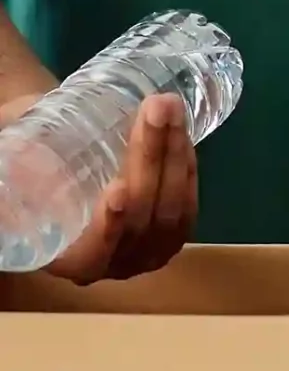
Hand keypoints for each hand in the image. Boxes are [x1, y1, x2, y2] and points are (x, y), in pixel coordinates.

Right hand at [4, 87, 198, 284]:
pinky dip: (186, 163)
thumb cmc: (28, 170)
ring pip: (172, 207)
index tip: (115, 190)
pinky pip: (189, 201)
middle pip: (142, 219)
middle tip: (154, 108)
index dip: (108, 228)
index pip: (93, 255)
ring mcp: (147, 251)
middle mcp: (112, 264)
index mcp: (66, 260)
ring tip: (169, 106)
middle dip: (151, 159)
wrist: (55, 168)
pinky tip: (181, 131)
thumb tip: (17, 158)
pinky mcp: (173, 232)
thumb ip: (18, 174)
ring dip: (174, 152)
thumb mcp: (13, 172)